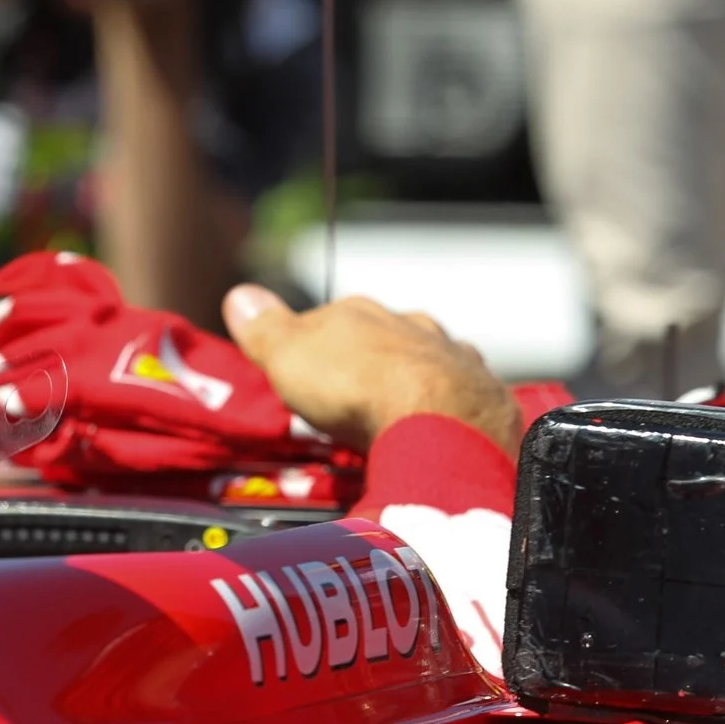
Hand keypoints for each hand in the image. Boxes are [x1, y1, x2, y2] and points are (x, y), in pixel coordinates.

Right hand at [223, 285, 521, 459]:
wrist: (439, 424)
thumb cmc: (354, 388)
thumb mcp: (286, 356)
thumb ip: (264, 327)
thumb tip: (239, 295)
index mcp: (358, 313)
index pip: (324, 320)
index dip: (308, 347)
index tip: (298, 375)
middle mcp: (409, 324)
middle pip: (378, 339)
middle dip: (365, 362)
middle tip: (346, 401)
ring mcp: (452, 355)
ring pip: (424, 361)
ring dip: (409, 381)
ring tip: (392, 416)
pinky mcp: (485, 391)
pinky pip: (461, 394)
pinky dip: (447, 407)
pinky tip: (436, 428)